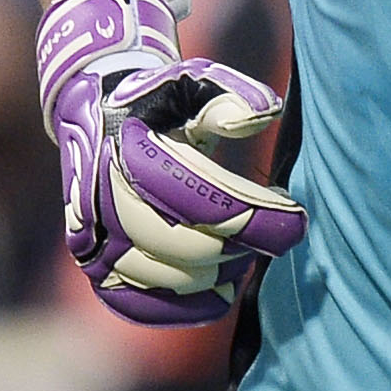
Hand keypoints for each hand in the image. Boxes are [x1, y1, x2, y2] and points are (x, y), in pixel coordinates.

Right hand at [36, 0, 306, 323]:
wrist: (95, 114)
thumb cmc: (159, 99)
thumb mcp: (193, 81)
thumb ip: (230, 95)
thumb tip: (262, 115)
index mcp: (127, 149)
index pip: (202, 201)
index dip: (255, 218)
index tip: (296, 221)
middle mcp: (101, 199)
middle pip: (189, 247)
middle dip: (241, 246)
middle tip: (273, 233)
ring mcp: (93, 238)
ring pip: (169, 280)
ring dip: (219, 274)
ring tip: (245, 251)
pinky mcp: (94, 266)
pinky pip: (137, 305)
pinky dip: (183, 308)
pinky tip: (221, 293)